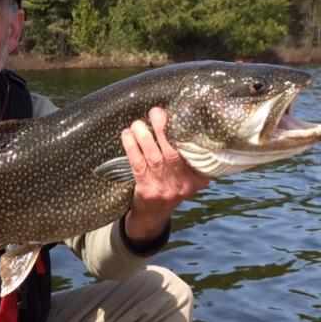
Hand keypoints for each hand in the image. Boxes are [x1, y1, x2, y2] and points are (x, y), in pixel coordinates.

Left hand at [121, 107, 208, 242]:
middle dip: (164, 130)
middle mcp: (184, 184)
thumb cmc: (169, 185)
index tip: (179, 114)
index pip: (197, 153)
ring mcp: (166, 189)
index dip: (188, 133)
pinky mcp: (147, 191)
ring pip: (155, 158)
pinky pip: (138, 166)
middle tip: (155, 112)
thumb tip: (176, 118)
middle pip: (174, 153)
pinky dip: (132, 149)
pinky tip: (127, 136)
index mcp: (198, 177)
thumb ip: (188, 154)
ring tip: (138, 123)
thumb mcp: (186, 175)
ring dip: (145, 138)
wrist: (153, 215)